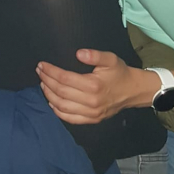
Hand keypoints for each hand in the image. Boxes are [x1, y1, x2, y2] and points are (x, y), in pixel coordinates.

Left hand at [37, 50, 153, 123]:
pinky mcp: (92, 119)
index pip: (64, 79)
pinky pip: (70, 118)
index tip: (42, 65)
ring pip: (62, 106)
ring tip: (43, 84)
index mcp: (94, 85)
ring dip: (49, 95)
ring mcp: (91, 113)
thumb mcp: (110, 59)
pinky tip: (51, 101)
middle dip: (46, 81)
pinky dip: (57, 111)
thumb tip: (78, 53)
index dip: (50, 71)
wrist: (133, 91)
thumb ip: (95, 55)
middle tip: (39, 72)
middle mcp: (91, 101)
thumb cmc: (120, 73)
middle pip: (60, 92)